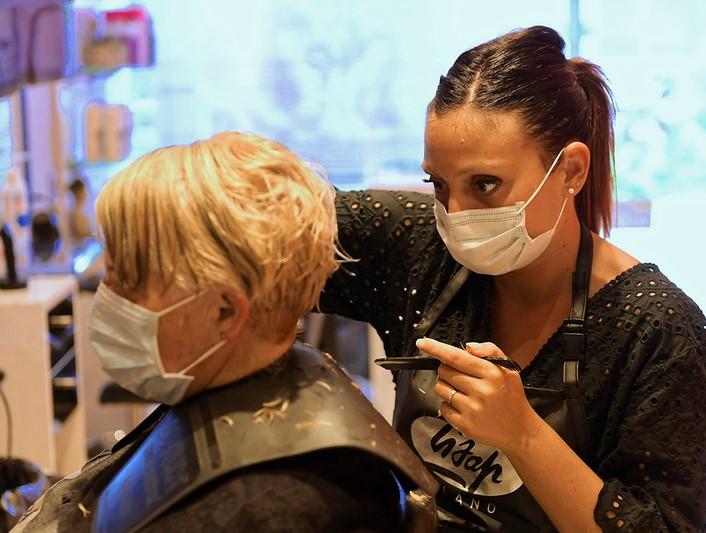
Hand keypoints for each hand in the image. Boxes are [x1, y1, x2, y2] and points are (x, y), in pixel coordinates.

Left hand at [416, 337, 541, 453]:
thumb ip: (489, 350)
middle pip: (444, 371)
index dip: (436, 348)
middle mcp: (481, 391)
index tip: (422, 343)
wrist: (520, 430)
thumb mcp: (508, 368)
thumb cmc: (510, 396)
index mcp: (491, 373)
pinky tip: (463, 406)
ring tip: (463, 392)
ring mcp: (472, 409)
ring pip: (440, 388)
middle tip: (462, 376)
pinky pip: (442, 407)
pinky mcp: (465, 425)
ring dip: (446, 386)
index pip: (457, 357)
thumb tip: (467, 347)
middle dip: (448, 370)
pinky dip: (448, 404)